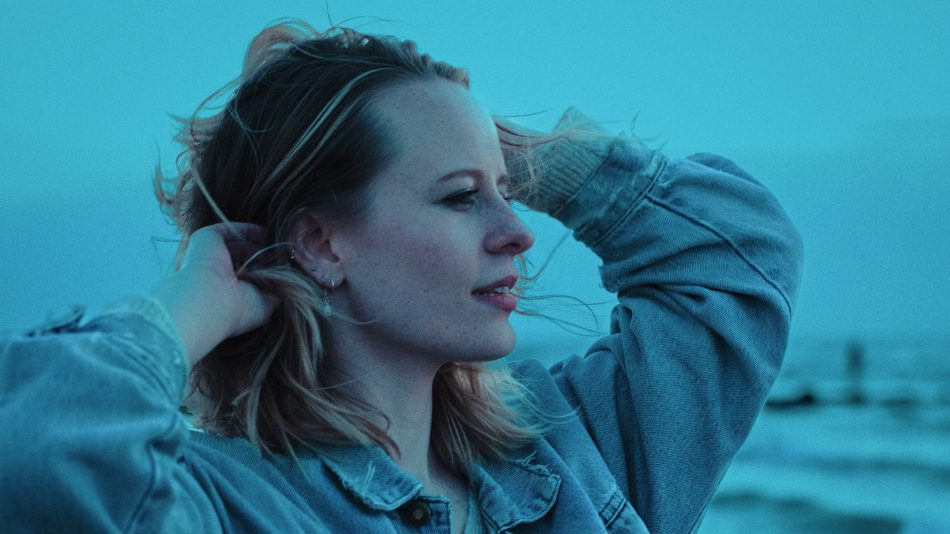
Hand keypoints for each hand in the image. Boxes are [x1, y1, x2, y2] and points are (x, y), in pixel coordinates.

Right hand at [151, 223, 277, 365]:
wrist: (207, 301)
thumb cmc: (236, 310)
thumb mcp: (263, 307)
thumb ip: (275, 296)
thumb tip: (287, 288)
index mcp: (225, 292)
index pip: (246, 277)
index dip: (265, 272)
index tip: (285, 268)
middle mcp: (214, 274)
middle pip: (242, 259)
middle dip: (263, 255)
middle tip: (285, 253)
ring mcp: (208, 256)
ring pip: (236, 244)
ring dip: (258, 242)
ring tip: (279, 243)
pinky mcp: (205, 239)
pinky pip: (229, 229)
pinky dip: (248, 229)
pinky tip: (267, 232)